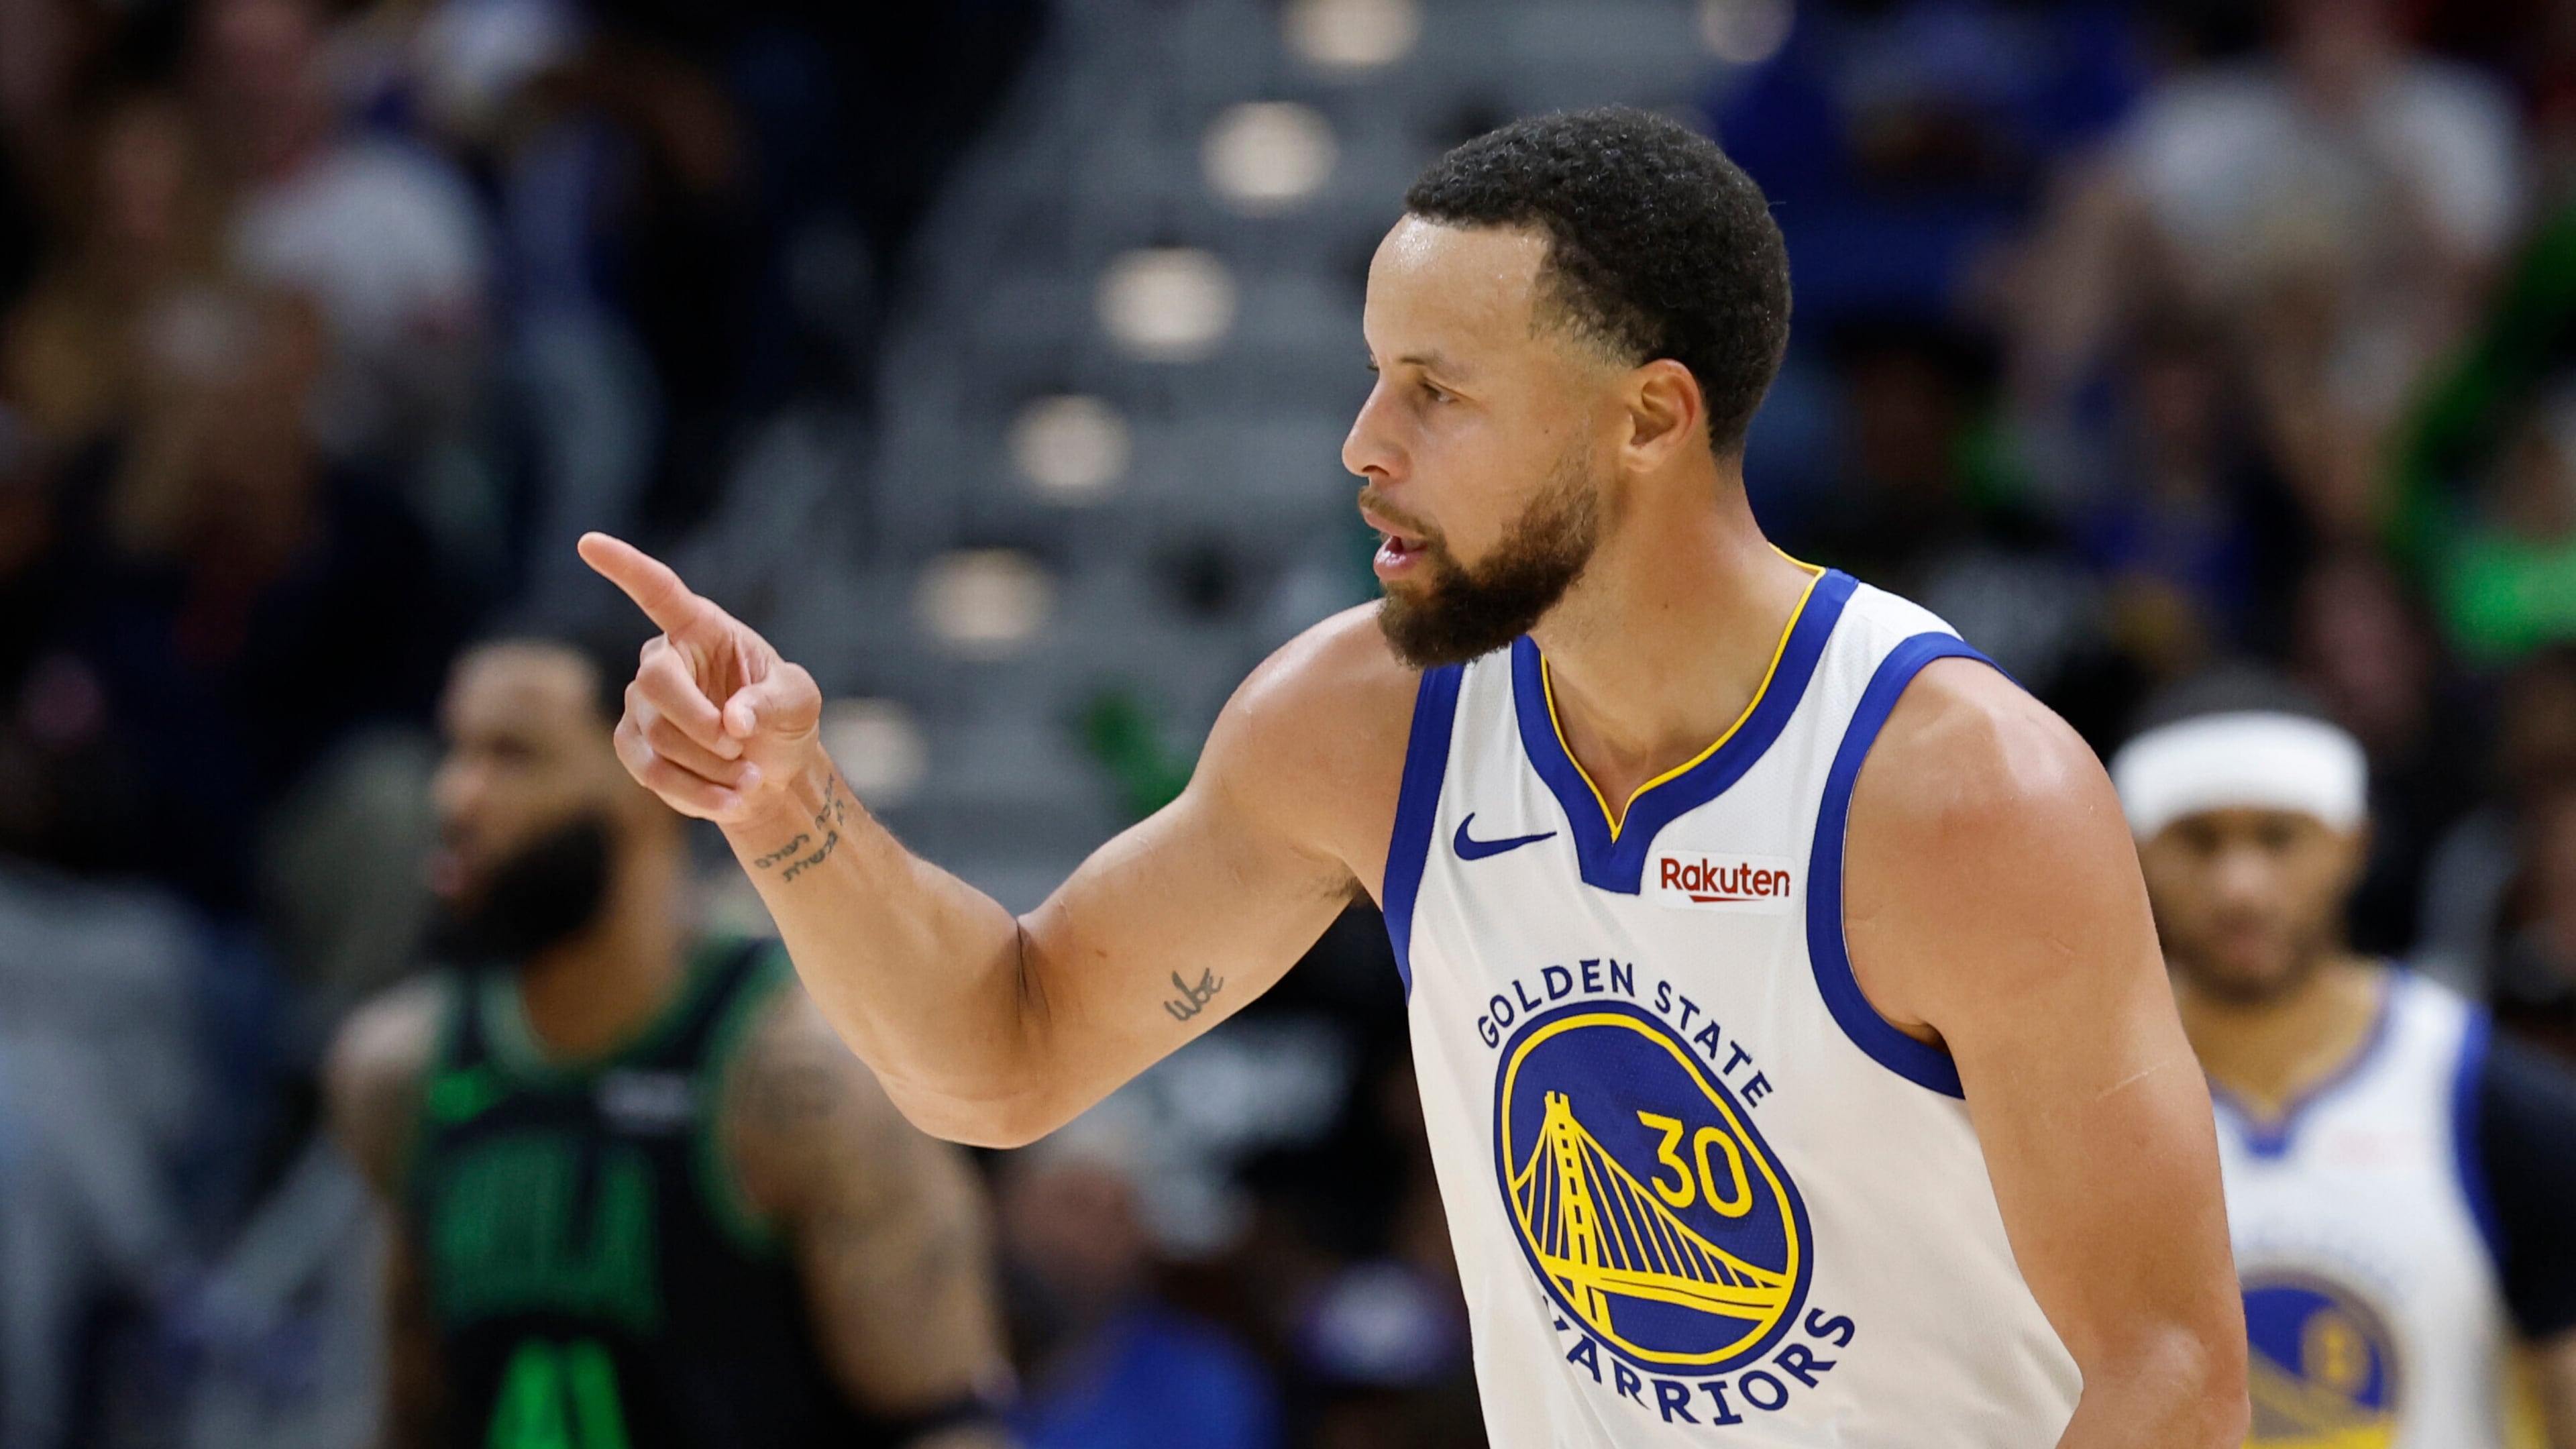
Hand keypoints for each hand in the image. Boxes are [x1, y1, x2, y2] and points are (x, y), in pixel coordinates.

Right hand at [579, 532, 822, 822]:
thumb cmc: (784, 720)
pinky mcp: (632, 745)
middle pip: (656, 683)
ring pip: (657, 735)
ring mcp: (640, 703)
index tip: (589, 543)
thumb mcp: (799, 702)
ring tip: (751, 777)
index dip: (625, 567)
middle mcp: (663, 658)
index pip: (658, 590)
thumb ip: (773, 703)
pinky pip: (649, 771)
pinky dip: (696, 791)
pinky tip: (731, 799)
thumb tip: (733, 721)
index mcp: (702, 628)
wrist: (771, 773)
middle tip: (740, 747)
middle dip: (700, 724)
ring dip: (710, 765)